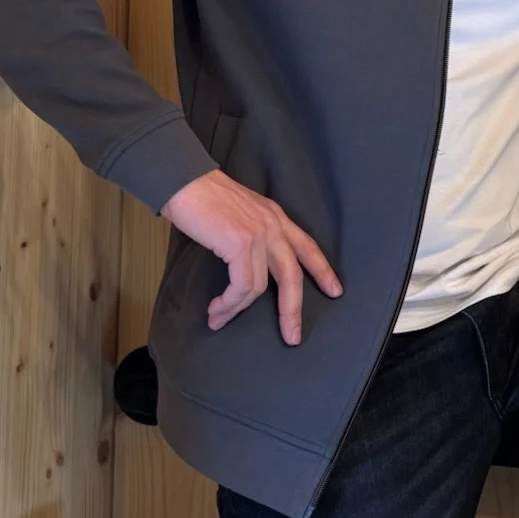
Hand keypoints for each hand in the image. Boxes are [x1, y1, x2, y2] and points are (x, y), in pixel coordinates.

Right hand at [161, 169, 341, 344]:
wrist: (183, 181)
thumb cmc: (203, 198)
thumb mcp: (240, 213)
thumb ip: (252, 235)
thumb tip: (248, 265)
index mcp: (275, 217)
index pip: (308, 246)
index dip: (323, 270)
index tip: (335, 290)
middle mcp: (272, 225)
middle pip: (292, 275)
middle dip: (293, 310)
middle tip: (292, 336)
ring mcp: (258, 235)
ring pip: (260, 287)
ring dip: (236, 310)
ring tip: (219, 319)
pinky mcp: (240, 244)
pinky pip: (241, 286)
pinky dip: (228, 304)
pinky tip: (216, 310)